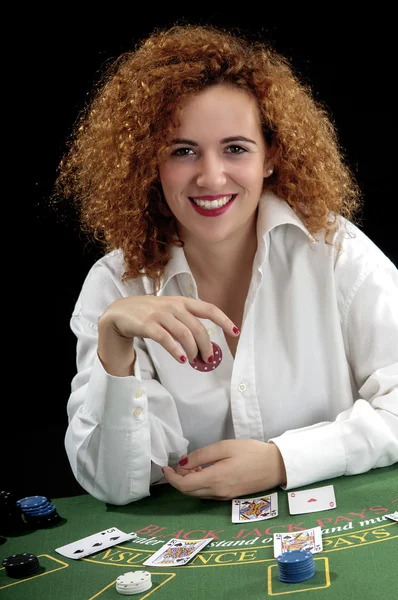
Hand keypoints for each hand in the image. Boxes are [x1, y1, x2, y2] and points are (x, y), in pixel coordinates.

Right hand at [98, 295, 238, 364]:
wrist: (120, 313)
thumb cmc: (149, 314)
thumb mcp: (170, 311)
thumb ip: (187, 322)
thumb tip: (207, 343)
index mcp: (182, 302)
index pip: (209, 309)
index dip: (224, 320)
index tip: (235, 332)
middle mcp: (173, 306)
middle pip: (198, 327)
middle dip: (206, 345)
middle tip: (208, 359)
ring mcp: (160, 314)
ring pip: (184, 334)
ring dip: (193, 351)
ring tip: (194, 361)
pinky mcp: (147, 324)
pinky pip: (166, 339)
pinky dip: (176, 351)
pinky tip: (182, 359)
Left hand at [162, 440, 286, 499]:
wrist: (276, 466)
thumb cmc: (251, 453)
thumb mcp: (225, 447)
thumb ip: (202, 456)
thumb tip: (183, 464)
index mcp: (214, 479)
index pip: (184, 485)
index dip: (171, 478)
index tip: (165, 467)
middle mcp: (217, 492)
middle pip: (189, 492)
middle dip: (179, 479)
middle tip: (179, 464)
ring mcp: (224, 496)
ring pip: (198, 493)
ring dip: (190, 482)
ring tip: (192, 465)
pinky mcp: (230, 496)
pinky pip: (208, 493)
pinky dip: (201, 484)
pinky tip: (205, 471)